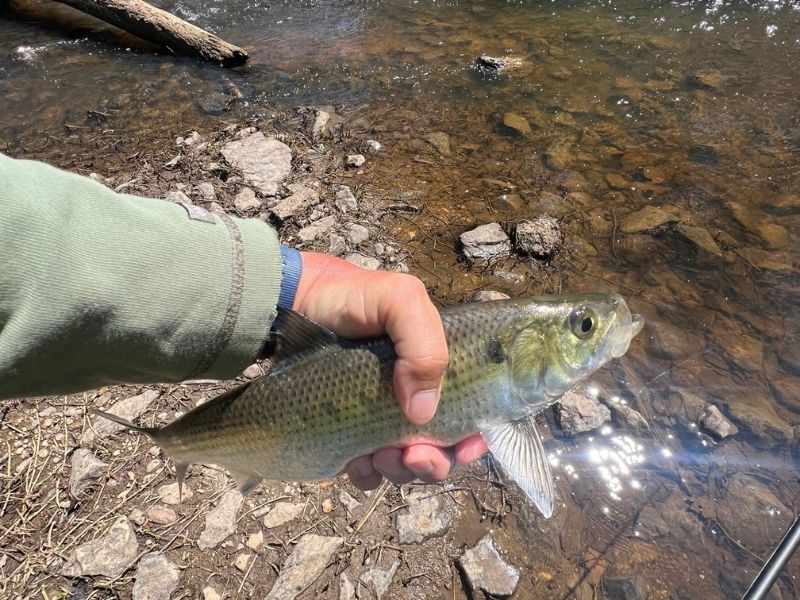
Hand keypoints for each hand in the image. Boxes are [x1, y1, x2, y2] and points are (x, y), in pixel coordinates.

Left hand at [292, 252, 487, 488]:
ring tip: (381, 455)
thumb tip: (424, 412)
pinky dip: (368, 475)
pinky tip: (357, 461)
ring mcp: (378, 420)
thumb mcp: (399, 300)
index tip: (466, 446)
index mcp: (433, 370)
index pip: (468, 414)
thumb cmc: (349, 298)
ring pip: (406, 466)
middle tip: (414, 455)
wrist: (290, 304)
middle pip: (440, 449)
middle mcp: (411, 399)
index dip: (473, 438)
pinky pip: (367, 472)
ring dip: (402, 471)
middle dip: (434, 462)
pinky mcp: (346, 437)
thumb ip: (426, 345)